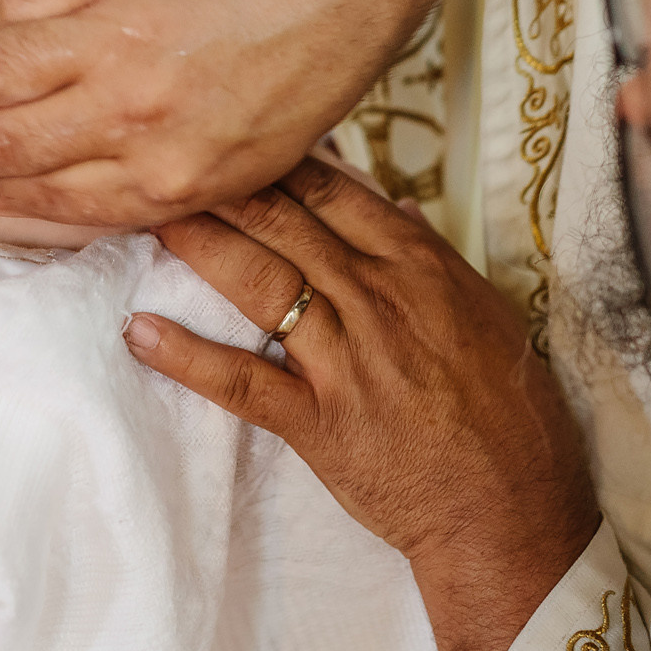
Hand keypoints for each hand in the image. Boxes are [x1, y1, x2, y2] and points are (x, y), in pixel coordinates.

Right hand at [0, 0, 405, 226]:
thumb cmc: (301, 64)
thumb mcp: (245, 164)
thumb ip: (158, 185)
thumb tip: (70, 193)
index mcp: (173, 177)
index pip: (48, 202)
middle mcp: (136, 117)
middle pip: (1, 147)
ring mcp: (116, 40)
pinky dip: (13, 10)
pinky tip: (34, 15)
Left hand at [127, 155, 598, 650]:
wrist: (511, 506)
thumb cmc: (510, 412)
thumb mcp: (485, 311)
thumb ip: (429, 256)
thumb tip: (391, 206)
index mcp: (419, 266)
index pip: (332, 193)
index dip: (275, 163)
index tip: (234, 144)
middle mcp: (377, 299)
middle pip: (284, 224)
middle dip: (223, 190)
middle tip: (172, 166)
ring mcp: (345, 359)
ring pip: (258, 282)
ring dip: (199, 246)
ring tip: (147, 220)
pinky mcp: (318, 421)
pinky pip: (241, 380)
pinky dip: (186, 357)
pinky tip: (139, 333)